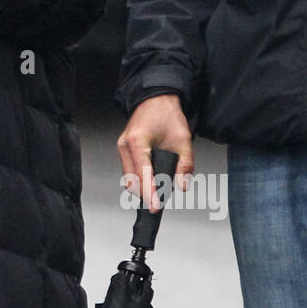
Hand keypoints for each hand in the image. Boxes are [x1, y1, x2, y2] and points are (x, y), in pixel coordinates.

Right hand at [115, 93, 193, 212]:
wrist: (156, 99)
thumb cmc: (167, 114)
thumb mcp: (183, 140)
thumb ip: (184, 165)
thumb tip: (181, 185)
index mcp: (138, 142)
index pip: (143, 175)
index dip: (149, 194)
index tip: (155, 208)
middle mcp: (125, 145)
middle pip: (131, 180)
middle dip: (145, 193)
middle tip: (160, 201)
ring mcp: (122, 147)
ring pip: (128, 177)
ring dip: (141, 187)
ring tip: (157, 190)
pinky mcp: (123, 148)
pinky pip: (129, 170)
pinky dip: (139, 178)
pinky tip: (151, 180)